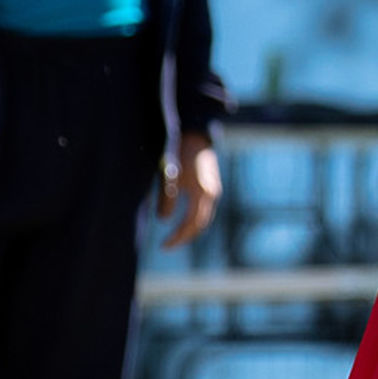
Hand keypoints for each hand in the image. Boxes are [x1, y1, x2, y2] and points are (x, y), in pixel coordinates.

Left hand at [158, 132, 221, 248]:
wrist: (196, 132)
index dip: (178, 237)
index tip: (164, 246)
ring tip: (175, 236)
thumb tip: (164, 219)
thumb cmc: (180, 151)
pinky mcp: (210, 185)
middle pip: (201, 224)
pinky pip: (204, 209)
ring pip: (204, 217)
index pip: (192, 224)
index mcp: (203, 193)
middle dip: (184, 236)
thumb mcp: (170, 175)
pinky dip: (194, 218)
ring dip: (190, 228)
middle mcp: (212, 194)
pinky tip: (183, 219)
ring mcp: (213, 189)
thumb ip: (167, 198)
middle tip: (168, 245)